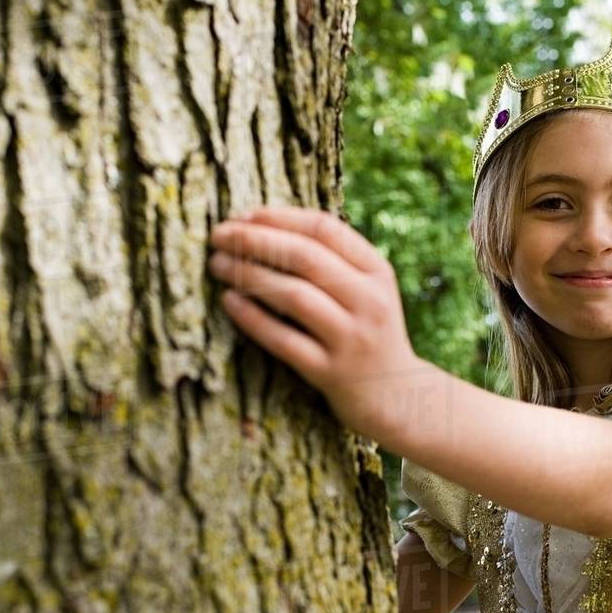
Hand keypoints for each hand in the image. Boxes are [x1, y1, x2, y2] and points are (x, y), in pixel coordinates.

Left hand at [207, 205, 423, 440]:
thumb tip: (264, 225)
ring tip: (217, 264)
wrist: (394, 397)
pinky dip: (252, 318)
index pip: (325, 229)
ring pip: (294, 295)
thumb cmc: (366, 332)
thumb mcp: (367, 290)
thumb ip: (334, 260)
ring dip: (249, 275)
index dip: (280, 217)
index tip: (244, 215)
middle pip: (305, 257)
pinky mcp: (331, 372)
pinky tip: (229, 302)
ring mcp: (351, 338)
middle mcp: (369, 301)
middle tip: (219, 235)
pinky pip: (283, 340)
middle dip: (255, 240)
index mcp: (377, 272)